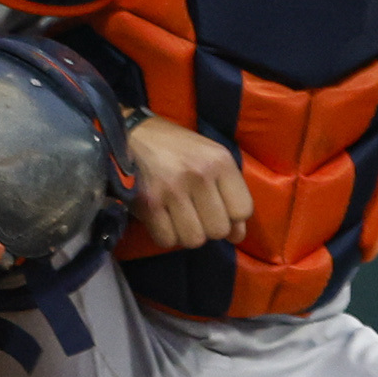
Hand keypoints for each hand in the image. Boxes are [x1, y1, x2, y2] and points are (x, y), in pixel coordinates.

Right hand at [123, 119, 249, 254]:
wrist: (134, 135)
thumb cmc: (179, 148)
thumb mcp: (213, 159)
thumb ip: (231, 194)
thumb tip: (238, 236)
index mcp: (221, 162)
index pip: (243, 210)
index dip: (234, 219)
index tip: (221, 212)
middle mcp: (199, 175)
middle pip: (219, 229)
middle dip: (210, 229)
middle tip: (199, 217)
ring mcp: (172, 190)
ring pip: (194, 239)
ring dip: (189, 235)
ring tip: (181, 219)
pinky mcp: (147, 203)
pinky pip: (166, 240)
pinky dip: (167, 237)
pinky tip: (164, 221)